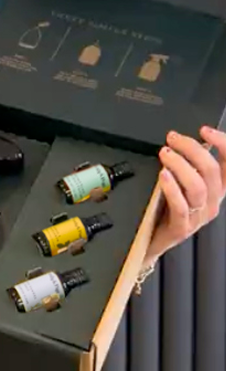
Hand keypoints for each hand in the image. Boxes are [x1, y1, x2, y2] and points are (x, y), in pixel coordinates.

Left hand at [145, 125, 225, 264]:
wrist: (151, 240)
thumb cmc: (166, 207)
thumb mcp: (182, 183)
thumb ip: (188, 164)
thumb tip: (183, 139)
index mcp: (217, 189)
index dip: (223, 144)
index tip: (205, 131)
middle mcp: (212, 202)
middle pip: (210, 170)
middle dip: (191, 148)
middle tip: (172, 139)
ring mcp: (198, 216)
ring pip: (197, 187)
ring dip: (180, 165)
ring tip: (165, 153)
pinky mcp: (182, 227)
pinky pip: (180, 206)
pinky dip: (172, 187)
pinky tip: (163, 175)